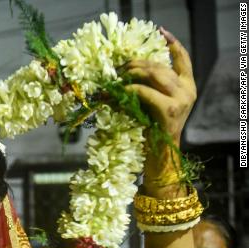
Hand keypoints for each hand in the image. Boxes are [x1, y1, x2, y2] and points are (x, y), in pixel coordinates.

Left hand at [124, 28, 196, 196]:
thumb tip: (122, 74)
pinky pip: (145, 92)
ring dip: (131, 74)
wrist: (159, 157)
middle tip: (118, 69)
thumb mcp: (150, 105)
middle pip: (160, 66)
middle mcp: (188, 90)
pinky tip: (120, 91)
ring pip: (154, 75)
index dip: (172, 44)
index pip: (183, 59)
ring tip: (117, 79)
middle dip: (136, 64)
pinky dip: (130, 90)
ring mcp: (181, 99)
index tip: (161, 31)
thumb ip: (145, 88)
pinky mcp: (169, 109)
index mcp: (187, 86)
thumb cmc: (150, 132)